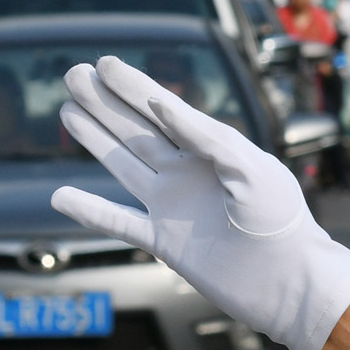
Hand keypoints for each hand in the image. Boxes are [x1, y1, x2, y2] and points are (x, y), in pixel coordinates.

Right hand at [52, 55, 349, 349]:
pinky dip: (88, 210)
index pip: (164, 109)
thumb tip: (162, 106)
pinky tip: (59, 196)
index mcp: (214, 149)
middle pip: (137, 129)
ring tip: (67, 111)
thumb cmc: (282, 223)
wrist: (290, 284)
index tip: (104, 64)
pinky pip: (118, 222)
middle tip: (73, 75)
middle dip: (105, 102)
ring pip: (123, 165)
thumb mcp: (252, 171)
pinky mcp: (165, 242)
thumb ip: (208, 138)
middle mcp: (189, 172)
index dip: (132, 85)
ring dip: (94, 139)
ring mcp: (173, 206)